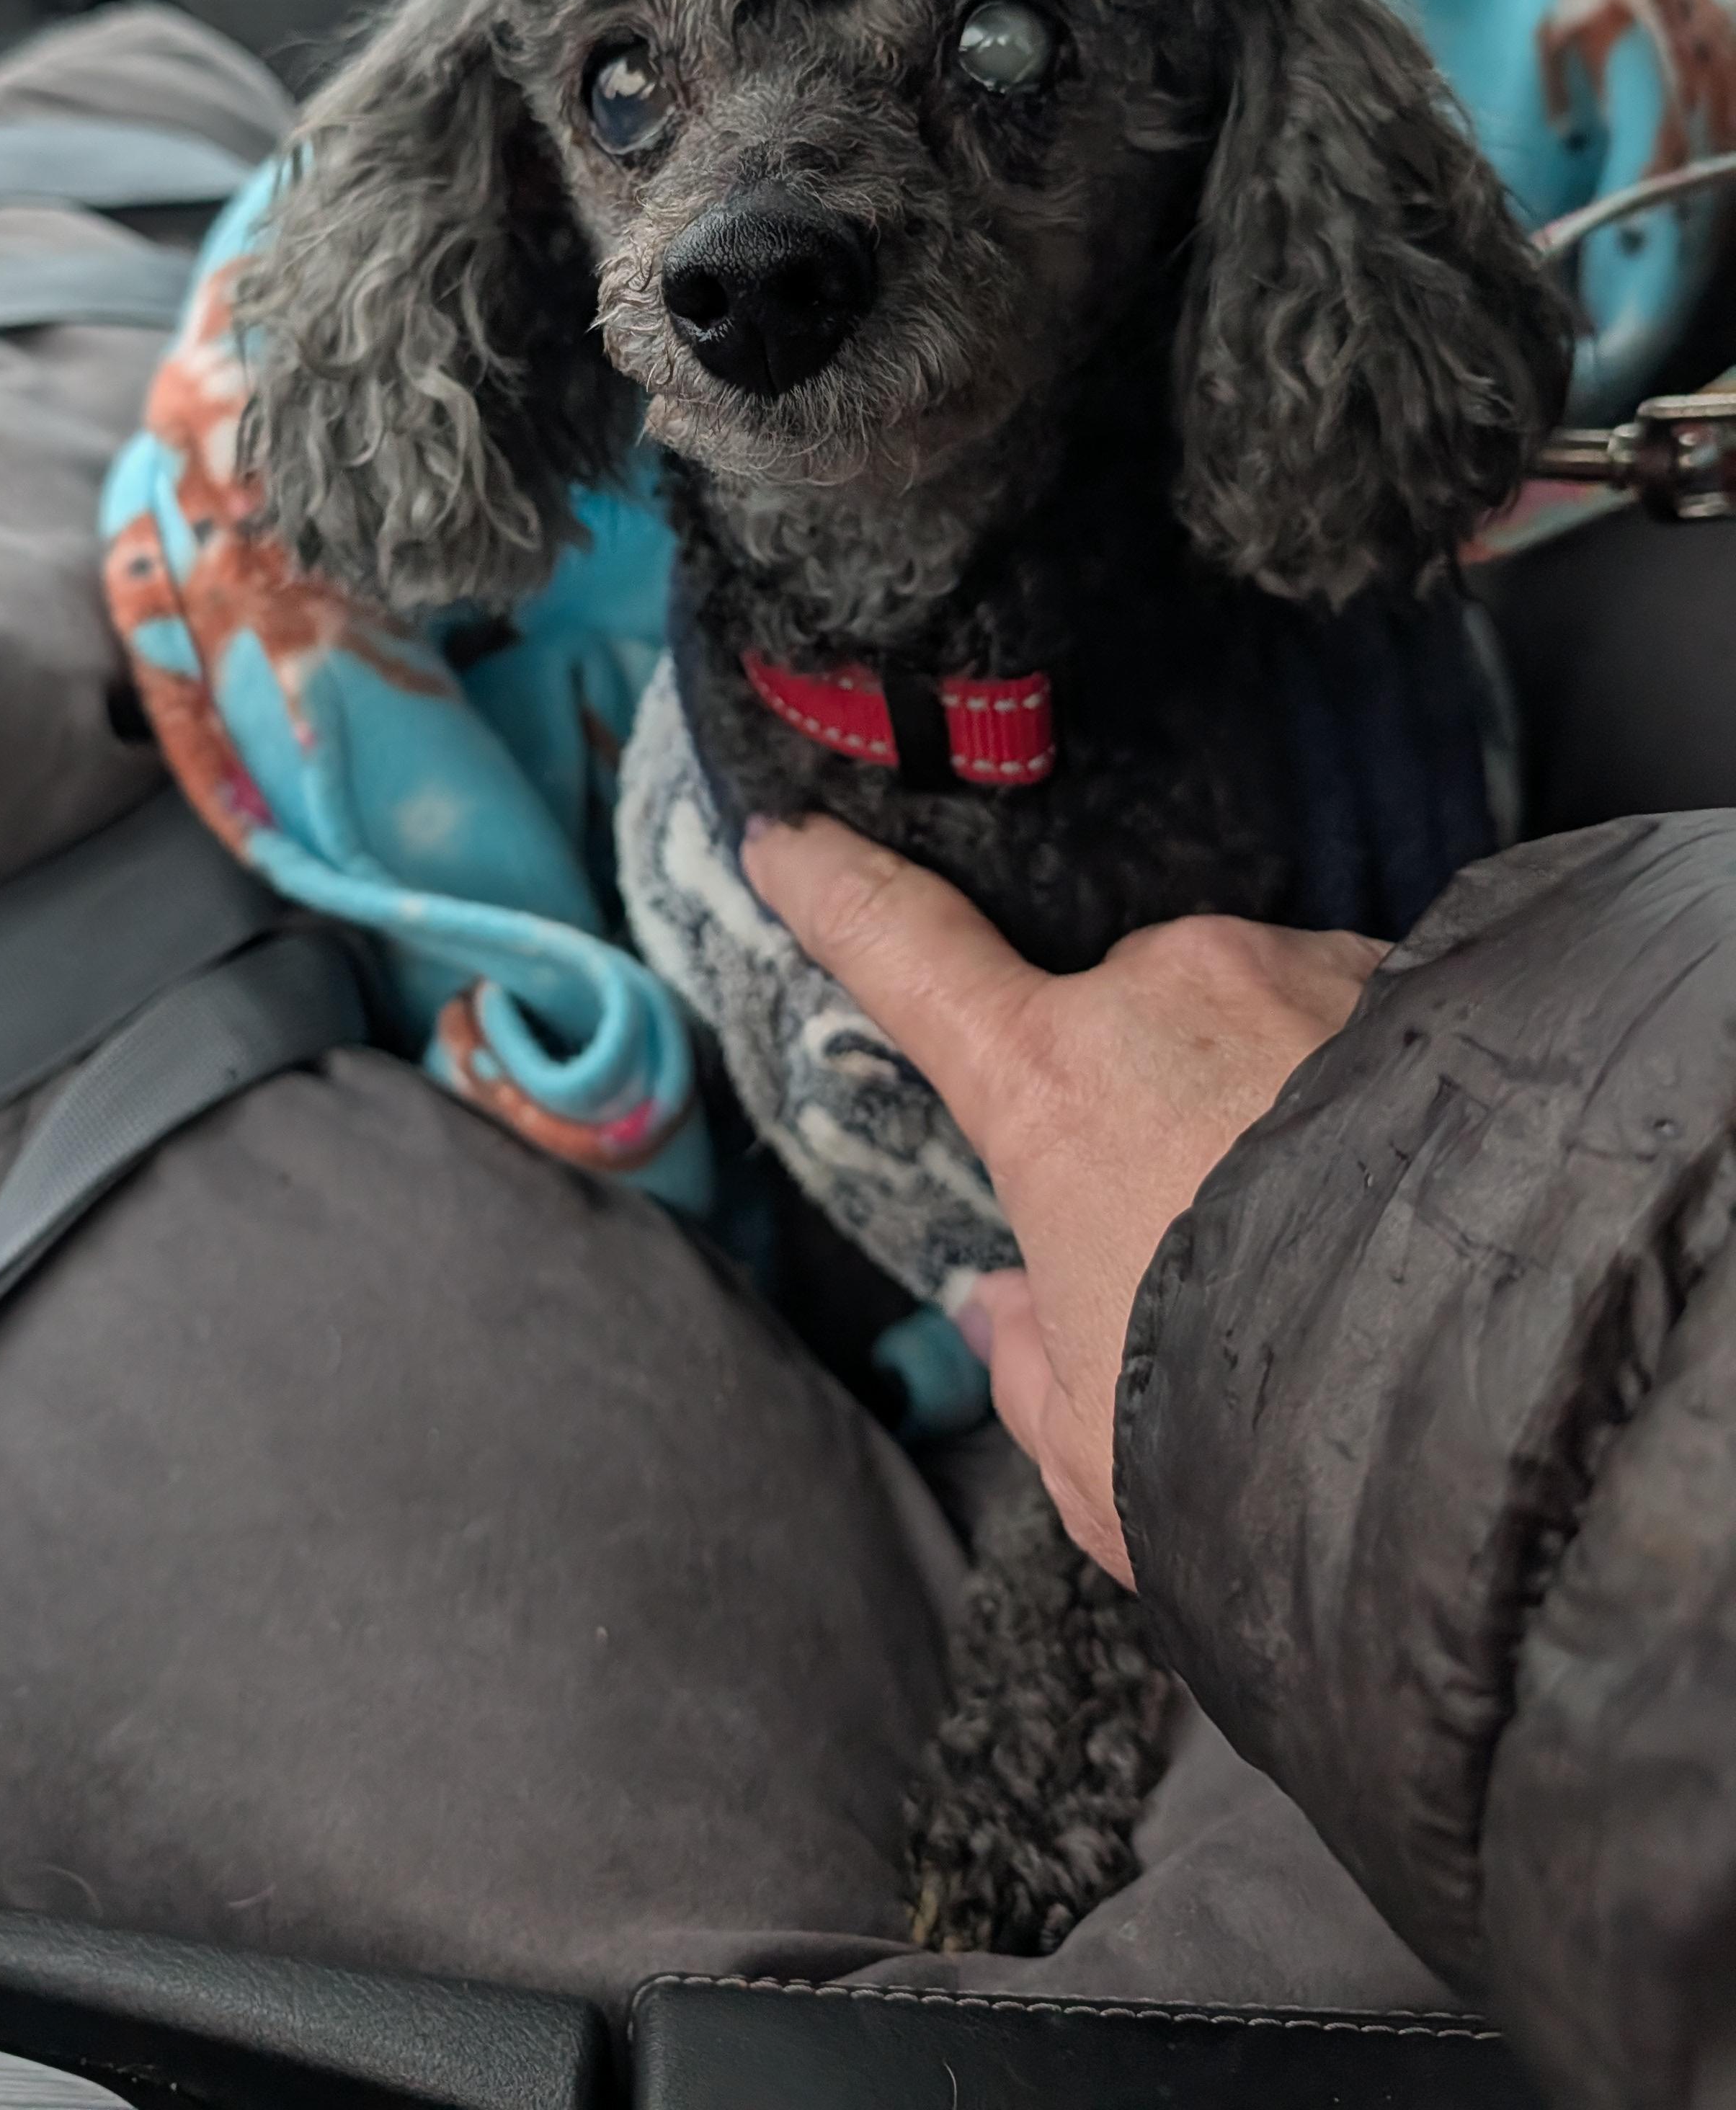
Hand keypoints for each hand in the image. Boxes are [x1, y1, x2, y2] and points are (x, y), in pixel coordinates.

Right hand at [740, 816, 1381, 1581]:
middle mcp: (1167, 990)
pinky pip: (1365, 1019)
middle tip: (1220, 1243)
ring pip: (1255, 1016)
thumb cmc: (1260, 1434)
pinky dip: (1372, 1093)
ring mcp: (1305, 970)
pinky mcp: (1425, 984)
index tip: (787, 835)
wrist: (1493, 1404)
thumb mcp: (1096, 1445)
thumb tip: (1008, 1301)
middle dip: (1154, 1105)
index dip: (832, 890)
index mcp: (1050, 1086)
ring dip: (1274, 1098)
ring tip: (1343, 1241)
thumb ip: (1029, 1359)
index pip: (905, 955)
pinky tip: (1414, 1202)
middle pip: (1119, 1018)